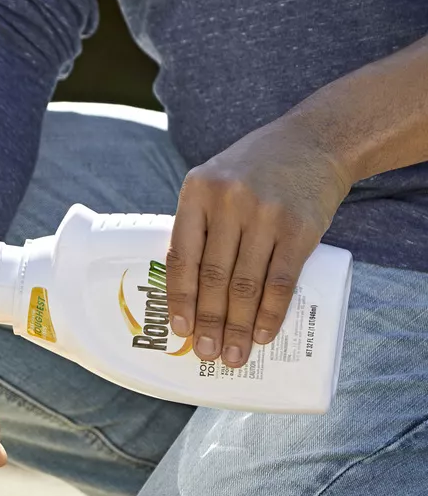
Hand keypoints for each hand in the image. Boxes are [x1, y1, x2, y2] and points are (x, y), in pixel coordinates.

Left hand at [167, 115, 351, 366]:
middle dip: (208, 322)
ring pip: (245, 285)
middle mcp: (228, 202)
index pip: (181, 256)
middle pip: (212, 276)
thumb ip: (197, 224)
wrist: (315, 140)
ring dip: (238, 326)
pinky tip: (263, 334)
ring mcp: (265, 214)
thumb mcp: (213, 181)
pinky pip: (281, 281)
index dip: (180, 298)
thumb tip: (185, 291)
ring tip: (234, 355)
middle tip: (206, 354)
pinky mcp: (300, 228)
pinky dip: (271, 313)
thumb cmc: (254, 169)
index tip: (180, 330)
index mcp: (196, 192)